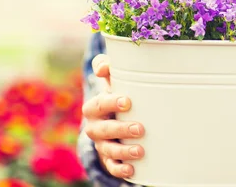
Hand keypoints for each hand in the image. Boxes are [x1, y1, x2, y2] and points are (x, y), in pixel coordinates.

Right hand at [82, 54, 144, 178]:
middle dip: (121, 129)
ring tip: (140, 151)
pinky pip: (111, 166)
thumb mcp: (114, 80)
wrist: (112, 117)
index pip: (100, 104)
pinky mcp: (109, 158)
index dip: (112, 103)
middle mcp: (95, 126)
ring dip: (123, 151)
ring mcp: (101, 143)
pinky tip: (131, 170)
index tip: (128, 102)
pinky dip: (120, 169)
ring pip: (108, 150)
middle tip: (140, 128)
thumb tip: (103, 66)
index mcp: (95, 107)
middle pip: (104, 130)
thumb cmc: (118, 93)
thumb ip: (108, 67)